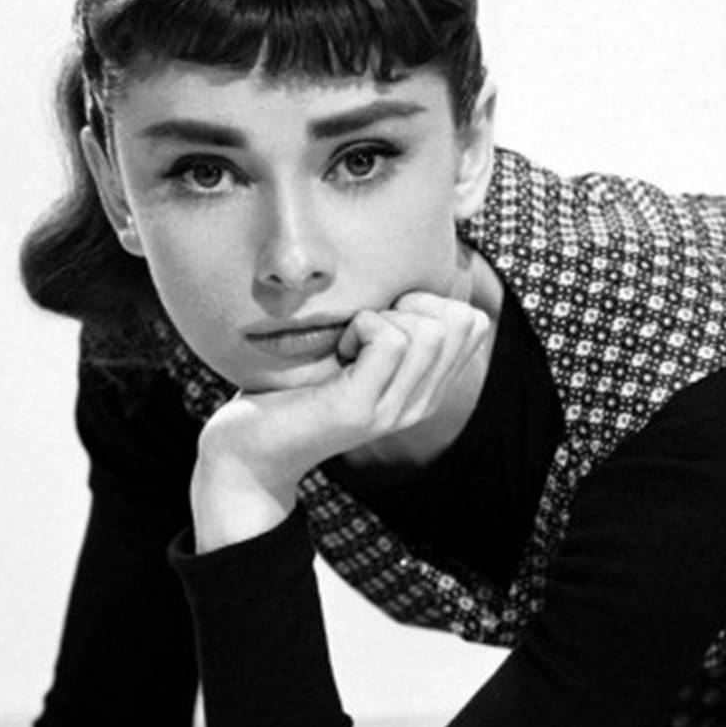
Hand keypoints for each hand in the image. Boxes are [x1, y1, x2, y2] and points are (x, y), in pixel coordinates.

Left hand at [190, 288, 491, 550]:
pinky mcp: (358, 408)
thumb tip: (417, 274)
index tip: (387, 316)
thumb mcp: (356, 354)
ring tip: (349, 341)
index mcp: (426, 390)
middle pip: (460, 322)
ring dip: (384, 317)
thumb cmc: (295, 387)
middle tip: (365, 327)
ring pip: (430, 331)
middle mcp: (419, 404)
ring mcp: (392, 410)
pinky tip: (338, 347)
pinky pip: (390, 341)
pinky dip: (361, 325)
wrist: (250, 452)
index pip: (475, 325)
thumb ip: (393, 329)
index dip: (434, 301)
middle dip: (411, 304)